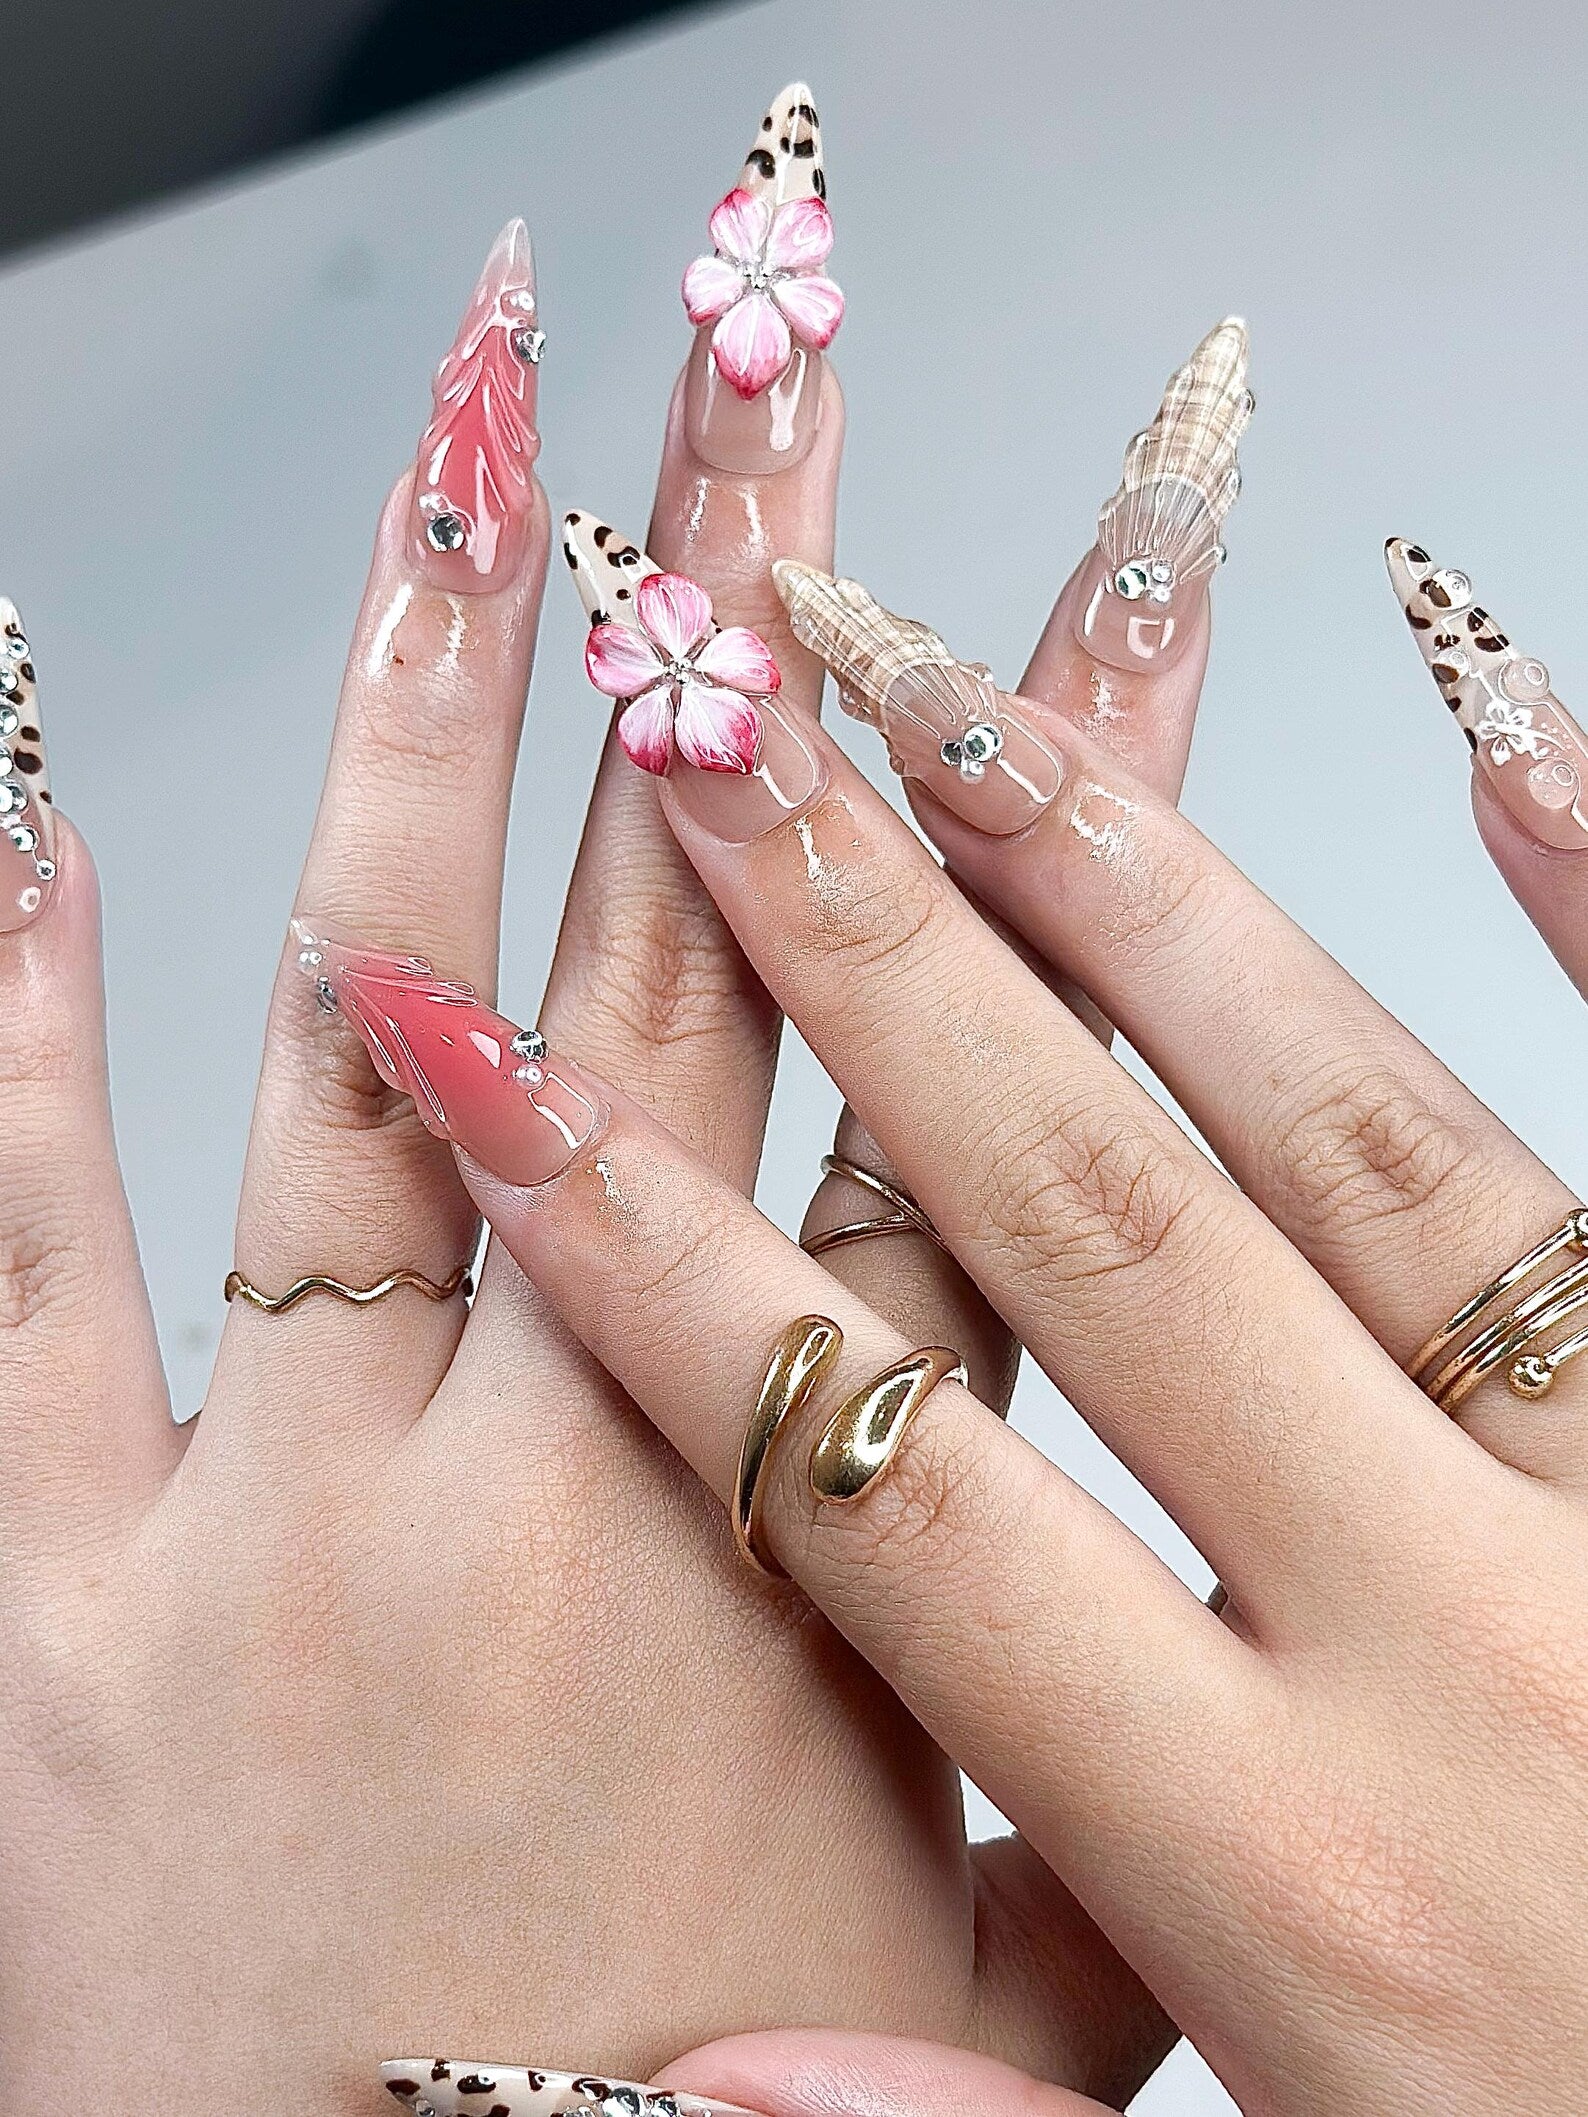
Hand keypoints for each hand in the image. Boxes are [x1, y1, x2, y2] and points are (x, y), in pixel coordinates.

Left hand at [0, 96, 981, 2103]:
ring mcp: (292, 1533)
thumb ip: (1086, 1843)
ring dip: (425, 727)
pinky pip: (33, 1263)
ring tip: (471, 462)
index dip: (1051, 826)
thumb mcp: (969, 2024)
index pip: (978, 1105)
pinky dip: (20, 1026)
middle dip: (745, 646)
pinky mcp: (55, 1610)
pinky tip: (32, 802)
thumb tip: (1210, 1729)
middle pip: (700, 979)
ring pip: (379, 1041)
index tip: (1083, 576)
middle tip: (770, 372)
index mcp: (826, 1585)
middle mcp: (572, 1498)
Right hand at [350, 533, 1587, 2110]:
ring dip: (1144, 906)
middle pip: (1106, 1239)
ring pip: (1353, 1141)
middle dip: (877, 978)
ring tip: (968, 713)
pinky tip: (1503, 722)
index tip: (516, 1081)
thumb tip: (700, 2066)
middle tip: (719, 752)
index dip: (678, 1287)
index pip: (907, 1508)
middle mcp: (1462, 1645)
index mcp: (1292, 1881)